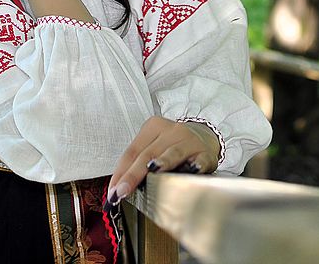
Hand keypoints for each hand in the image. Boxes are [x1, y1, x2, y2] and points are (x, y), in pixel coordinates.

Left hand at [106, 116, 220, 204]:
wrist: (204, 138)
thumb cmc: (172, 147)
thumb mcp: (153, 148)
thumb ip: (137, 164)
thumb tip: (117, 189)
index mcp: (153, 127)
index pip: (133, 151)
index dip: (121, 172)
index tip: (112, 191)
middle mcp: (171, 130)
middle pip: (148, 154)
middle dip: (133, 174)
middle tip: (122, 192)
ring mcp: (189, 140)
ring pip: (172, 153)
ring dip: (162, 163)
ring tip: (152, 172)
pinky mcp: (205, 153)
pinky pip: (200, 160)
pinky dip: (196, 165)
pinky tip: (193, 170)